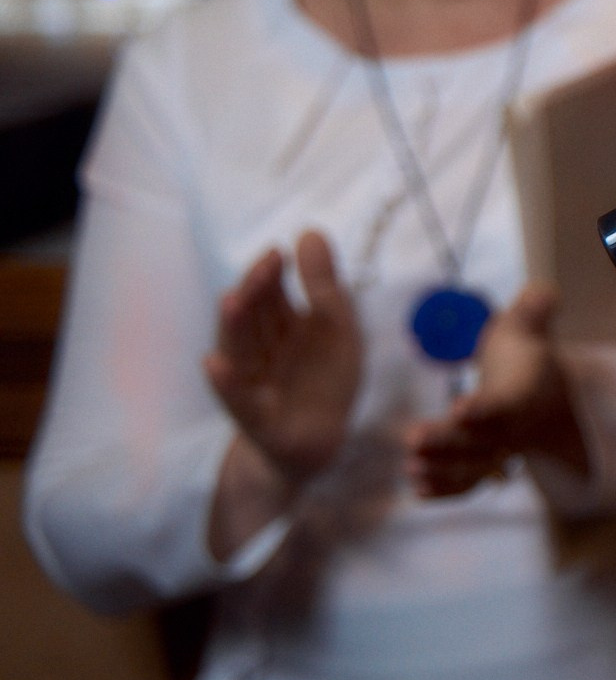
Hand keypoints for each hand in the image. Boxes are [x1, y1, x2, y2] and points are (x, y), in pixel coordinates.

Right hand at [205, 232, 363, 487]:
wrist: (316, 448)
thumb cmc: (322, 384)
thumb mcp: (337, 333)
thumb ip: (325, 288)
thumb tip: (310, 231)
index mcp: (276, 332)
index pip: (268, 299)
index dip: (271, 276)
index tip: (279, 249)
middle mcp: (258, 355)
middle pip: (250, 320)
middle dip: (255, 292)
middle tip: (266, 264)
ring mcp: (254, 388)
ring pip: (239, 353)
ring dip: (234, 327)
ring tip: (232, 299)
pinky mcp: (259, 423)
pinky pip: (240, 403)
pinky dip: (226, 384)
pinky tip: (215, 364)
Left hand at [405, 286, 586, 496]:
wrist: (544, 397)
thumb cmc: (523, 356)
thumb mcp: (528, 327)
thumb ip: (532, 309)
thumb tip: (542, 291)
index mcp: (522, 392)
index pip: (504, 403)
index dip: (484, 408)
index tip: (459, 409)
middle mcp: (513, 427)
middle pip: (482, 440)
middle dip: (448, 442)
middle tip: (412, 440)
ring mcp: (499, 450)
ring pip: (473, 466)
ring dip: (442, 470)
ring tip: (410, 467)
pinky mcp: (484, 464)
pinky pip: (468, 482)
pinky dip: (445, 488)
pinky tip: (416, 487)